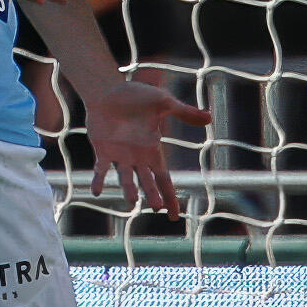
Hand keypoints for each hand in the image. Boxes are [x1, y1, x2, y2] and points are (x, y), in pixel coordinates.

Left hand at [74, 68, 199, 212]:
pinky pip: (100, 169)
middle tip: (156, 205)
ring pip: (125, 179)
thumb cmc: (137, 96)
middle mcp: (137, 158)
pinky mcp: (102, 150)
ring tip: (133, 201)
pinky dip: (98, 180)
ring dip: (129, 190)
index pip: (164, 179)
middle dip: (152, 194)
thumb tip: (210, 117)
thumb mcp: (164, 103)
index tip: (173, 216)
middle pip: (147, 183)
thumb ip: (185, 112)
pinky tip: (96, 191)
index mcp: (153, 151)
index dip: (169, 197)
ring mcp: (118, 156)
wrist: (109, 90)